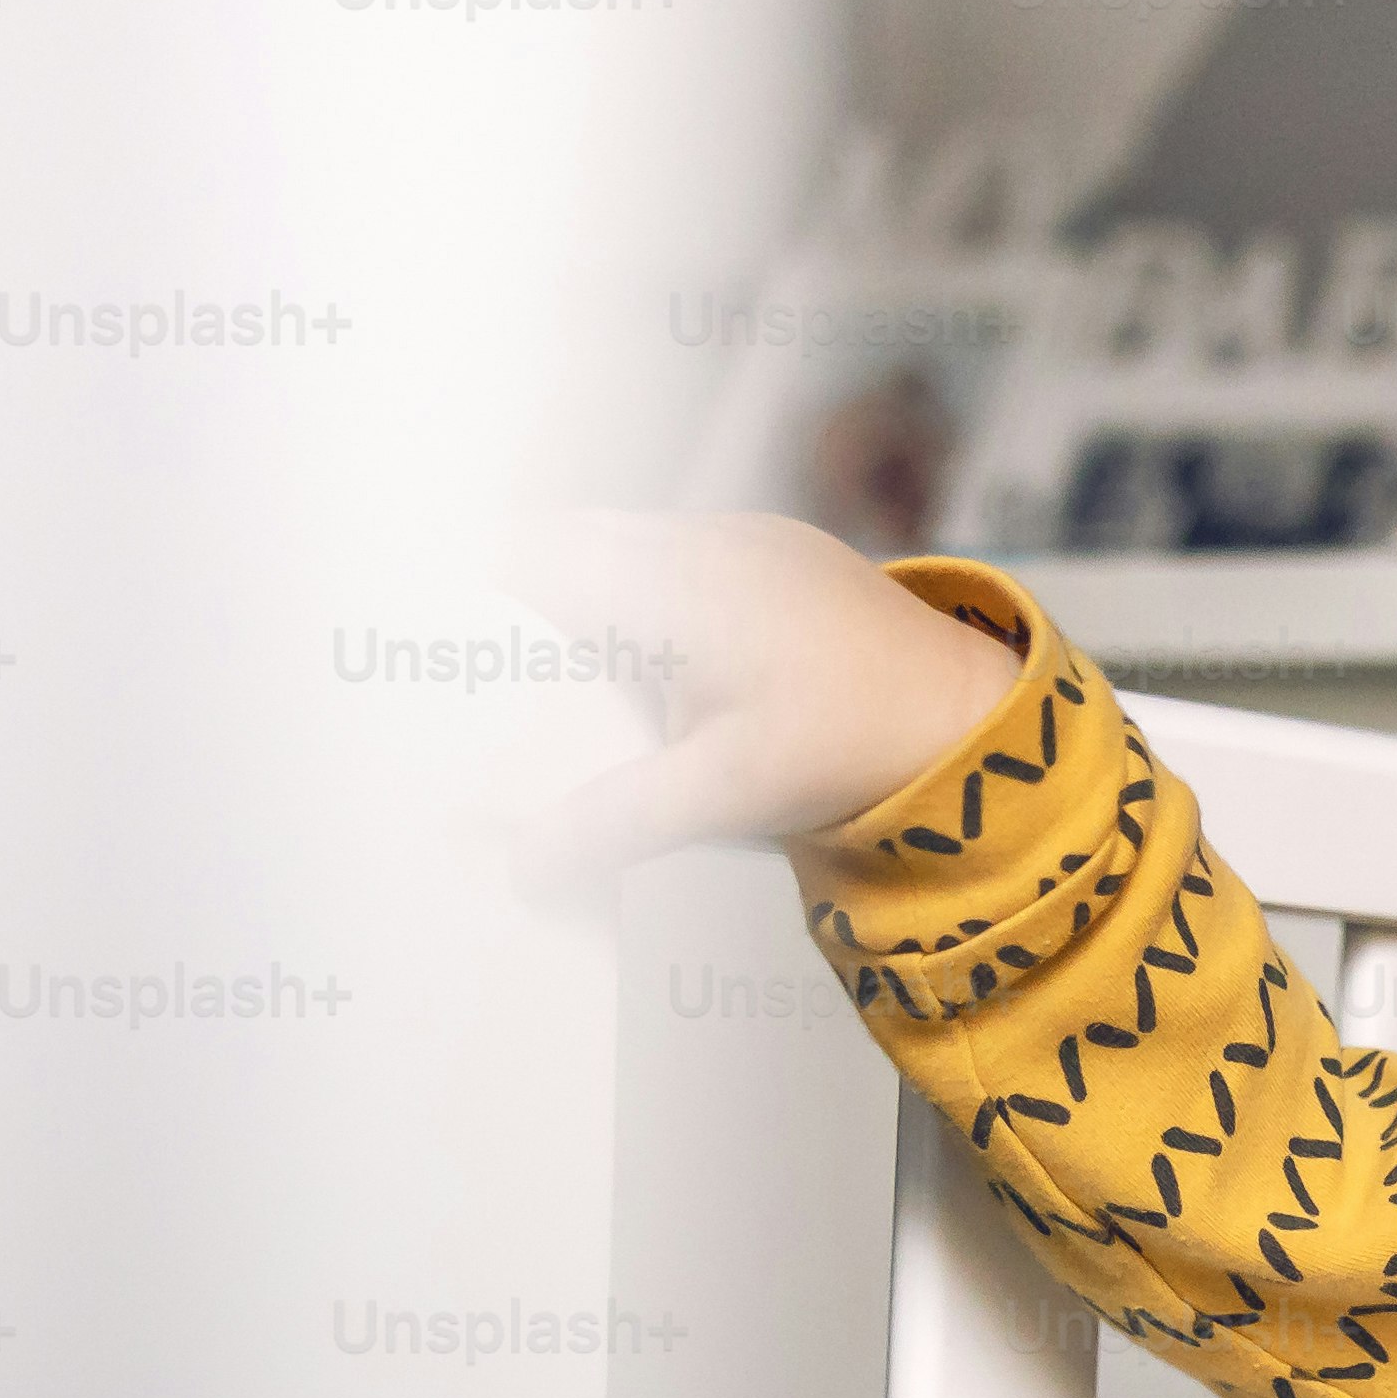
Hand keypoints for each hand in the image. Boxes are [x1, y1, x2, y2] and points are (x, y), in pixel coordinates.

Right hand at [511, 507, 1036, 890]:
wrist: (971, 720)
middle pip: (571, 539)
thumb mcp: (726, 791)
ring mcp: (744, 539)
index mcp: (672, 577)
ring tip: (547, 670)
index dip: (472, 577)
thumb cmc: (857, 741)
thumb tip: (522, 860)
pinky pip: (680, 557)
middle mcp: (703, 538)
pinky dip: (642, 597)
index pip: (533, 548)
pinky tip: (644, 665)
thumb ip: (614, 819)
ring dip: (583, 594)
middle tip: (477, 660)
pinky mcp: (777, 556)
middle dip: (520, 591)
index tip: (425, 618)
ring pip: (626, 544)